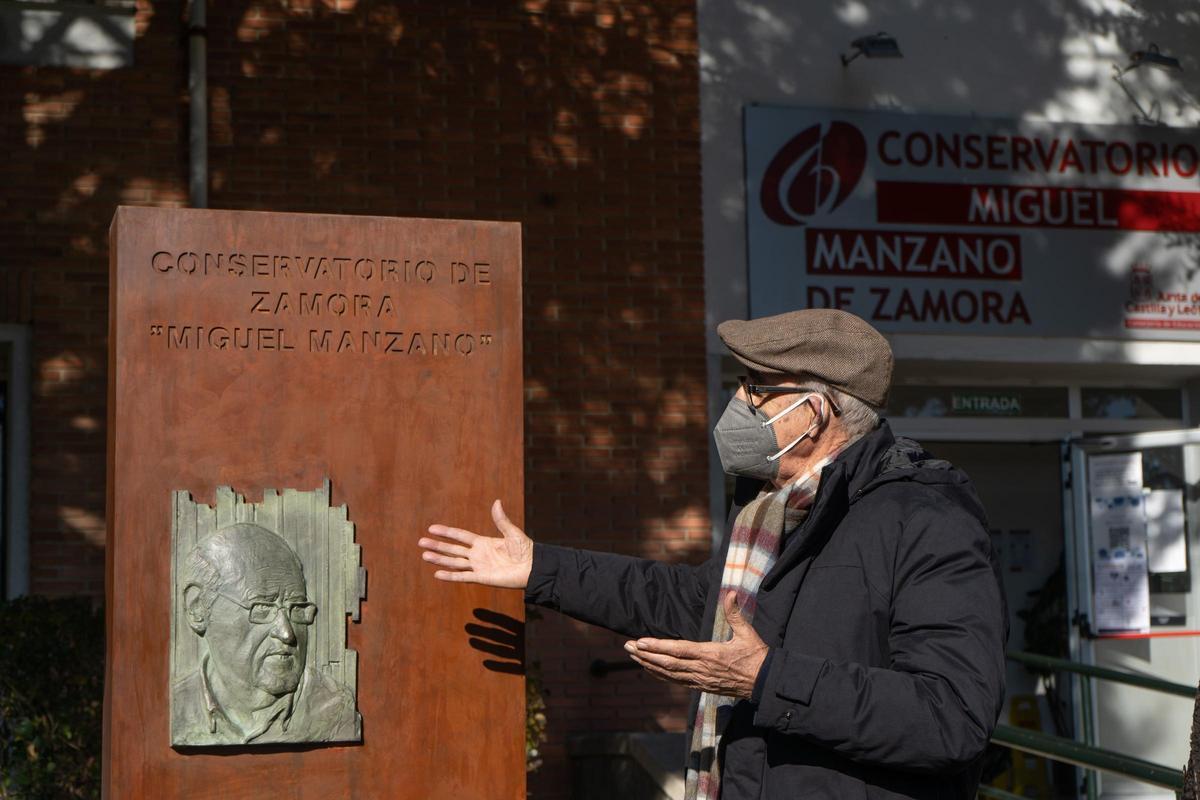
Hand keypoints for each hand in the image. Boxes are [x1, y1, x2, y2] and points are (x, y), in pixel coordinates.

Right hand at [418, 500, 533, 588]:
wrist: (533, 568)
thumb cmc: (525, 550)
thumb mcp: (512, 532)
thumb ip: (501, 520)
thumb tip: (497, 501)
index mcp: (483, 542)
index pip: (460, 536)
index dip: (446, 532)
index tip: (432, 528)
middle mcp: (477, 554)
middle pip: (453, 549)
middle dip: (437, 545)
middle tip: (420, 542)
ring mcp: (478, 566)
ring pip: (454, 562)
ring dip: (439, 559)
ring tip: (424, 555)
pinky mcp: (481, 578)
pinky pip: (463, 576)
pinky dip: (450, 576)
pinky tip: (437, 574)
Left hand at [624, 592, 767, 698]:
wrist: (764, 683)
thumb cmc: (756, 656)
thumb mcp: (747, 633)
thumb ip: (735, 614)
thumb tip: (731, 592)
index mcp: (711, 654)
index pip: (679, 650)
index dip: (658, 646)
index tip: (641, 641)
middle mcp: (702, 669)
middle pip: (667, 663)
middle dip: (646, 655)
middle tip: (627, 646)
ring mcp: (700, 680)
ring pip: (669, 674)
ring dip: (649, 665)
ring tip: (633, 655)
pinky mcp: (701, 686)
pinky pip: (676, 681)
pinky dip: (660, 675)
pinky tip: (650, 669)